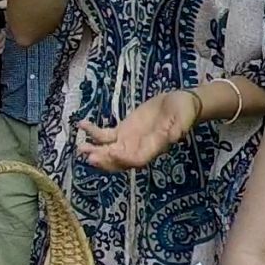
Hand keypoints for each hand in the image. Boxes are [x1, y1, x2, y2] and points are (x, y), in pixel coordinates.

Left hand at [77, 90, 199, 171]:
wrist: (179, 103)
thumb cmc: (183, 111)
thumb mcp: (183, 117)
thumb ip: (178, 128)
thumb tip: (172, 137)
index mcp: (153, 147)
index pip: (136, 159)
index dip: (124, 159)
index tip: (112, 152)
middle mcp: (139, 148)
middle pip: (118, 160)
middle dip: (104, 160)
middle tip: (89, 157)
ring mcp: (129, 140)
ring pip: (109, 150)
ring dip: (95, 150)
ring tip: (80, 147)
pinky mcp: (123, 130)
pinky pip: (105, 135)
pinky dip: (93, 132)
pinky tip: (81, 125)